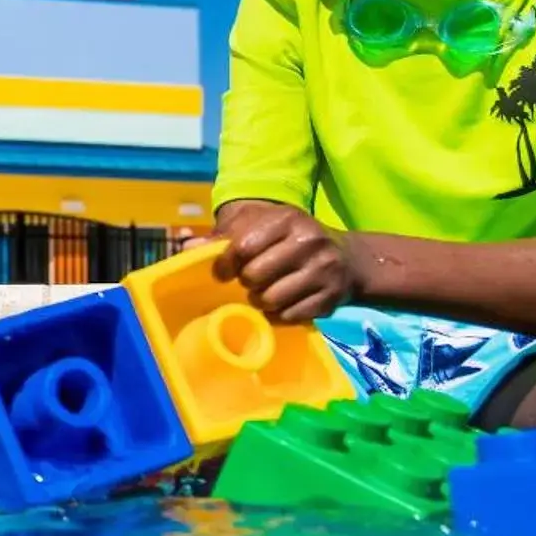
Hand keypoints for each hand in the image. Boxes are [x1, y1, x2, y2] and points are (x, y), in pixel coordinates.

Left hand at [214, 203, 362, 322]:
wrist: (349, 259)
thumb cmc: (291, 241)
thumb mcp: (262, 227)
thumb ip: (224, 236)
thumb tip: (187, 247)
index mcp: (287, 218)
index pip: (243, 246)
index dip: (225, 264)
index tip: (222, 272)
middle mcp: (309, 241)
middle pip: (254, 276)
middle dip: (246, 283)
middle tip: (252, 281)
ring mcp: (323, 270)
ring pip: (271, 300)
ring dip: (261, 302)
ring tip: (266, 292)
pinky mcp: (330, 298)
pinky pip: (288, 316)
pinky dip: (279, 315)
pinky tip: (284, 303)